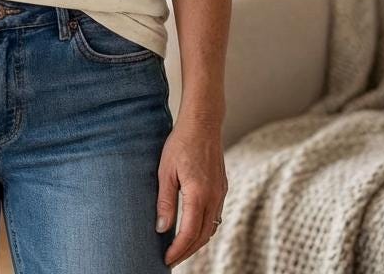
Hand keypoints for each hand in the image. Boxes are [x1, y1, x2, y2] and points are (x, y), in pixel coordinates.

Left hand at [155, 119, 227, 267]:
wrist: (203, 123)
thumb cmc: (181, 143)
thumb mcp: (166, 171)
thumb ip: (165, 202)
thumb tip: (162, 229)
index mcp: (199, 194)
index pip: (189, 233)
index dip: (178, 250)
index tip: (166, 260)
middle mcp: (214, 197)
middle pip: (203, 236)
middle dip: (187, 252)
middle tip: (172, 260)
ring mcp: (220, 193)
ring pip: (211, 228)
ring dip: (197, 242)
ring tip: (180, 249)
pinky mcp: (222, 187)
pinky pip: (215, 216)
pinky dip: (204, 228)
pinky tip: (192, 228)